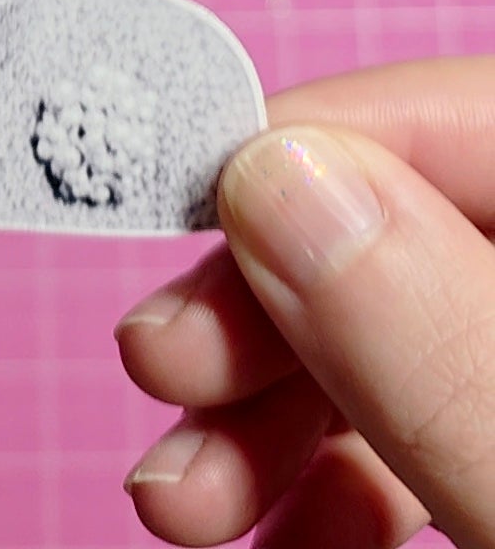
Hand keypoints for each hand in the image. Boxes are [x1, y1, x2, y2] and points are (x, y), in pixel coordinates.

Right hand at [116, 57, 494, 548]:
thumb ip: (441, 344)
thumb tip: (277, 179)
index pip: (468, 115)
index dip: (315, 143)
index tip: (184, 196)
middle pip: (408, 232)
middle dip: (263, 300)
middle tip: (160, 360)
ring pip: (397, 341)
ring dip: (265, 409)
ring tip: (182, 497)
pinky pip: (424, 431)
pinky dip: (332, 473)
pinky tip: (276, 528)